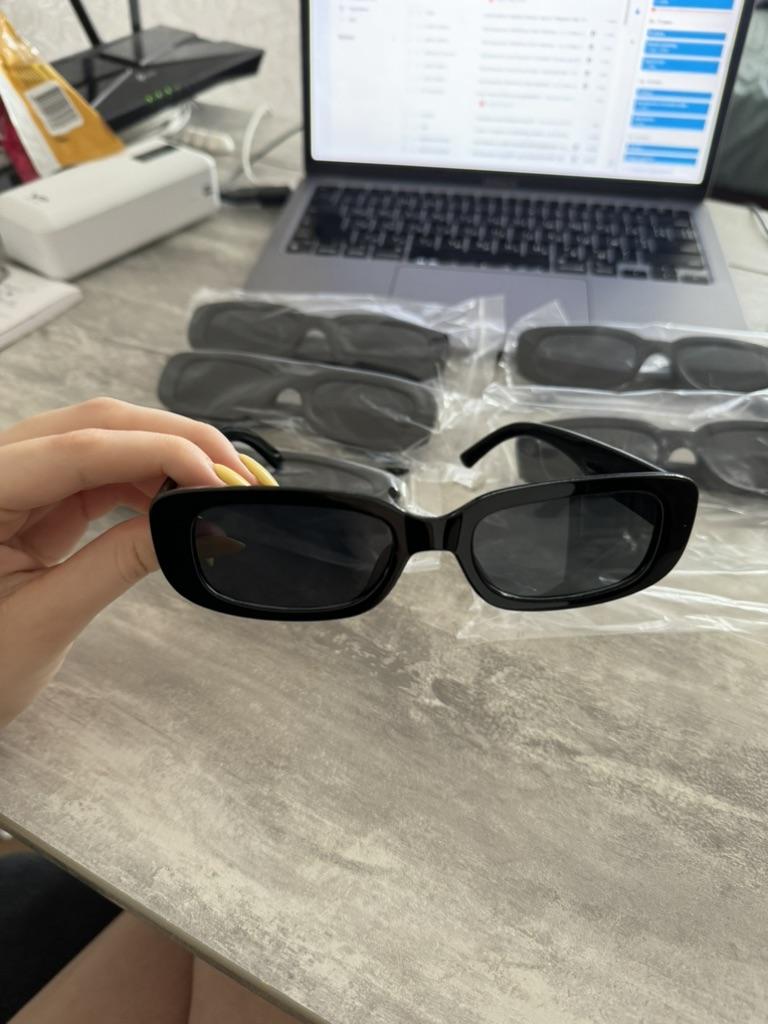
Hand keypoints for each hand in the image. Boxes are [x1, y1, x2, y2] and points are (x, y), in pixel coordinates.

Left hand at [0, 399, 260, 726]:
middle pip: (96, 424)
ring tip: (217, 487)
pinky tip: (179, 499)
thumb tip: (189, 524)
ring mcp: (14, 479)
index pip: (81, 448)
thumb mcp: (43, 621)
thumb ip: (117, 563)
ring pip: (103, 438)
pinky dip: (147, 480)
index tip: (218, 478)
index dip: (160, 453)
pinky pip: (99, 470)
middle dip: (175, 439)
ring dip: (167, 456)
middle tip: (236, 472)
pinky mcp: (34, 499)